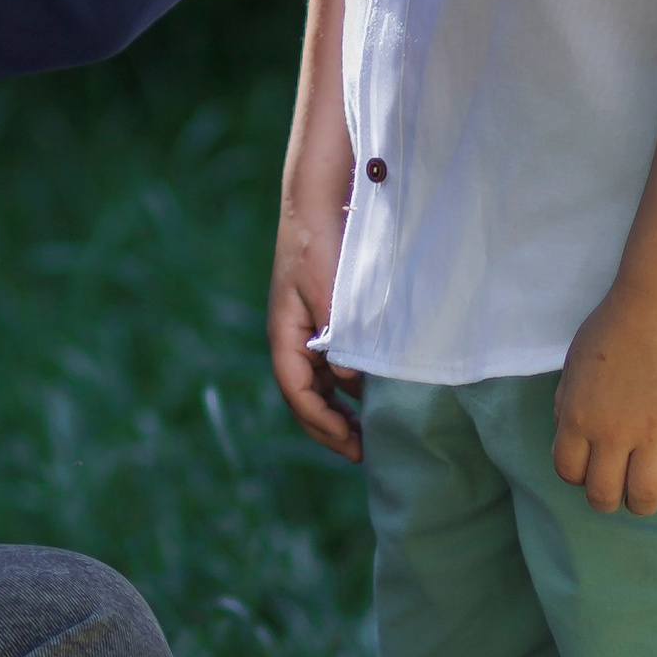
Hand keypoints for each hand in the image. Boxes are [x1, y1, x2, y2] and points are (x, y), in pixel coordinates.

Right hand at [268, 204, 363, 459]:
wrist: (316, 203)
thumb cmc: (319, 243)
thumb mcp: (329, 289)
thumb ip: (338, 332)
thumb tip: (348, 379)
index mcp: (285, 335)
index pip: (297, 392)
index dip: (321, 422)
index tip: (351, 443)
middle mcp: (292, 339)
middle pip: (304, 397)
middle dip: (328, 429)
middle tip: (361, 454)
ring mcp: (305, 331)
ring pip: (317, 385)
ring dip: (338, 412)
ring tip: (367, 435)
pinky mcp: (322, 322)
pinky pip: (330, 367)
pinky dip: (347, 388)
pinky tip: (371, 396)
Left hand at [552, 285, 656, 513]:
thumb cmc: (612, 328)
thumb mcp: (572, 365)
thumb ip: (566, 403)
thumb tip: (565, 435)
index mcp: (578, 417)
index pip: (568, 471)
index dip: (576, 477)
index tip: (587, 471)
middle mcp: (612, 433)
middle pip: (604, 494)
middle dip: (607, 501)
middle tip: (616, 494)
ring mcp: (654, 432)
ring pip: (646, 495)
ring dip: (643, 505)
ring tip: (646, 498)